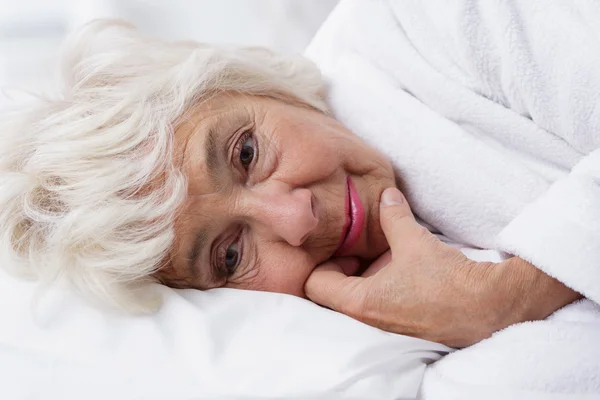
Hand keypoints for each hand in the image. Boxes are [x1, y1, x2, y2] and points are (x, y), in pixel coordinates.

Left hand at [305, 187, 580, 346]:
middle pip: (331, 290)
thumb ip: (393, 216)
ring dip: (360, 273)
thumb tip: (387, 196)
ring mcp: (383, 323)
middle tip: (353, 242)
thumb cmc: (448, 280)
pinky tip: (395, 263)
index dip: (318, 259)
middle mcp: (366, 318)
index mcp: (359, 302)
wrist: (490, 308)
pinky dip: (377, 282)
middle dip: (339, 264)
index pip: (313, 283)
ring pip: (354, 295)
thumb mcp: (414, 240)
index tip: (333, 242)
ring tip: (375, 249)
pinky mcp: (400, 322)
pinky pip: (376, 300)